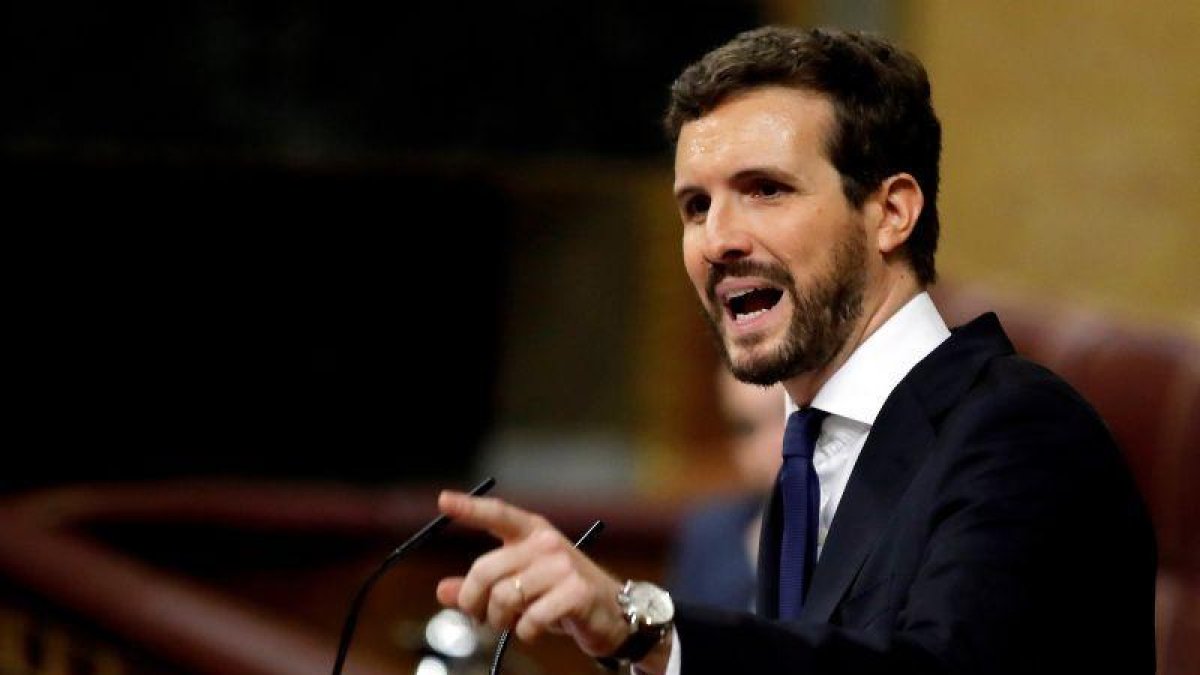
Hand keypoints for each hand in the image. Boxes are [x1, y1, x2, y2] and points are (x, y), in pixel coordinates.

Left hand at [434, 491, 629, 656]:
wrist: (612, 614)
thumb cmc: (562, 595)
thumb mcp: (520, 586)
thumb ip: (482, 587)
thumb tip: (443, 590)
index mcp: (532, 533)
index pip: (498, 514)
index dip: (469, 508)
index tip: (443, 500)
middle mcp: (546, 543)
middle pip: (486, 570)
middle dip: (474, 601)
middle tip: (479, 618)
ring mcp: (563, 566)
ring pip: (505, 596)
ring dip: (500, 621)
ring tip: (511, 624)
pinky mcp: (576, 593)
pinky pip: (531, 618)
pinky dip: (525, 632)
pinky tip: (533, 629)